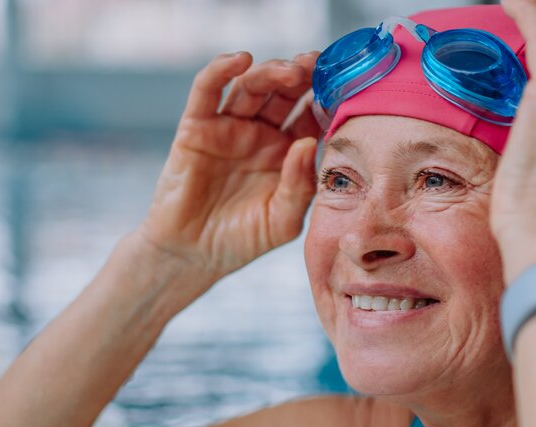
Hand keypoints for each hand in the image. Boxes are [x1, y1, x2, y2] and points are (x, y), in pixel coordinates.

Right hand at [135, 51, 323, 280]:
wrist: (191, 256)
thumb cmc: (241, 241)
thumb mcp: (283, 221)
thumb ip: (299, 187)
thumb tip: (309, 144)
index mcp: (288, 152)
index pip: (311, 115)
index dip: (326, 99)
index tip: (344, 87)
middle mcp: (261, 134)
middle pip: (284, 92)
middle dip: (302, 75)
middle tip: (317, 65)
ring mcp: (228, 128)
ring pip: (251, 86)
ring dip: (271, 71)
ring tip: (291, 70)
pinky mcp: (196, 127)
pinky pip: (207, 90)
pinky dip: (221, 70)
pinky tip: (240, 60)